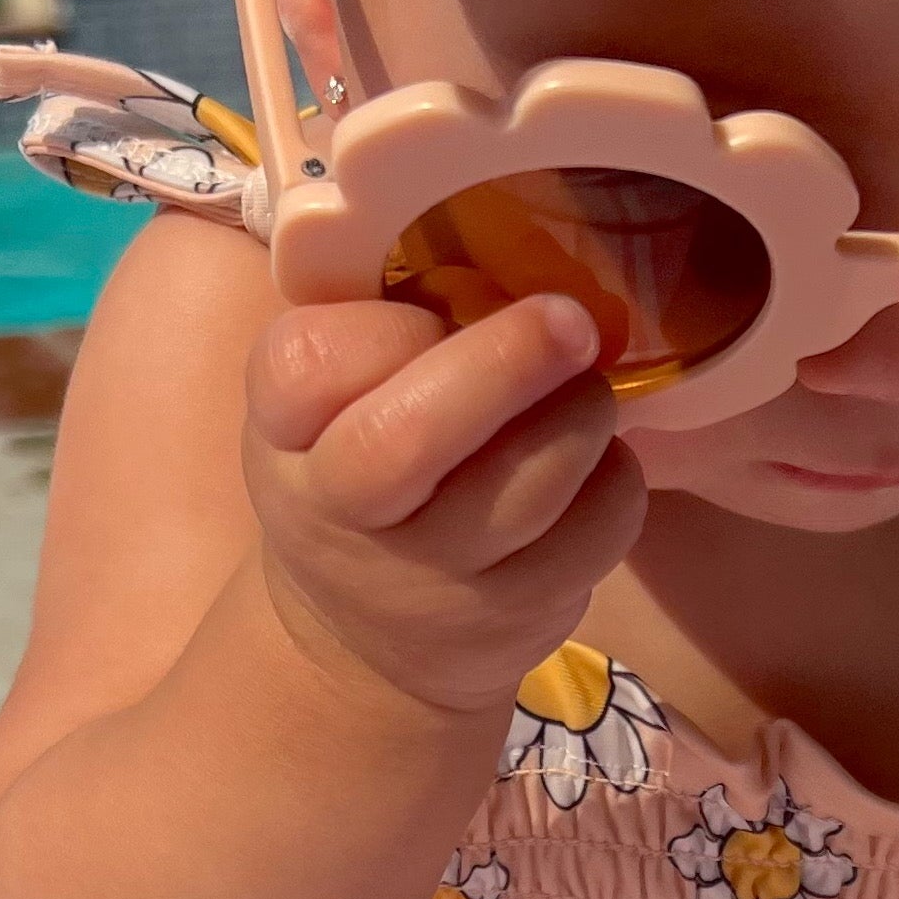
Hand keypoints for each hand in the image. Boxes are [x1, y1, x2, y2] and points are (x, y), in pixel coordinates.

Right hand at [243, 291, 646, 713]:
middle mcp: (344, 515)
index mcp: (285, 436)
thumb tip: (507, 264)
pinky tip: (589, 465)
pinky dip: (613, 475)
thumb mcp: (320, 404)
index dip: (382, 328)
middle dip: (508, 359)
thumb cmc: (355, 470)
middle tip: (569, 321)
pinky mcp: (519, 614)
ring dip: (581, 411)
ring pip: (532, 481)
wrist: (364, 634)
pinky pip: (598, 524)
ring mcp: (435, 580)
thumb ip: (375, 329)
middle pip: (410, 436)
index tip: (431, 314)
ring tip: (579, 390)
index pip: (306, 365)